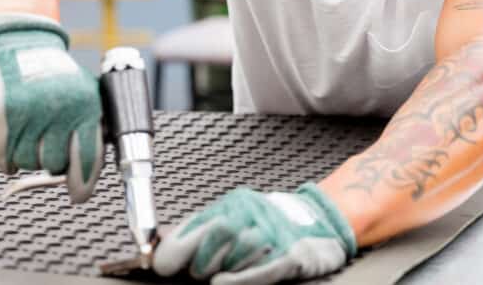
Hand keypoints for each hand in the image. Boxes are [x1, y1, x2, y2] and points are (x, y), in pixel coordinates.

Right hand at [0, 12, 103, 201]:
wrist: (23, 41)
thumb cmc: (57, 75)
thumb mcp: (86, 96)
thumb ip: (89, 132)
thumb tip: (85, 176)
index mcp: (84, 107)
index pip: (86, 160)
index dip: (82, 184)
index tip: (78, 193)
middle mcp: (56, 112)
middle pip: (54, 166)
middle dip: (51, 159)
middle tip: (47, 140)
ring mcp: (26, 114)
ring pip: (28, 164)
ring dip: (29, 155)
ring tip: (31, 130)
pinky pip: (4, 158)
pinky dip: (7, 155)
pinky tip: (14, 135)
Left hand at [154, 184, 355, 283]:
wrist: (322, 220)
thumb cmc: (272, 223)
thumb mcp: (235, 217)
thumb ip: (202, 229)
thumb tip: (165, 244)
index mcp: (234, 205)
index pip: (199, 223)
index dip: (176, 246)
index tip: (160, 263)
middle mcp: (253, 215)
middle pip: (217, 234)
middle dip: (199, 259)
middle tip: (196, 271)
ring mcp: (273, 234)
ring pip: (238, 253)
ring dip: (222, 269)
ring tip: (220, 274)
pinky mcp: (292, 255)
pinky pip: (263, 269)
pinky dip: (239, 279)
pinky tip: (222, 284)